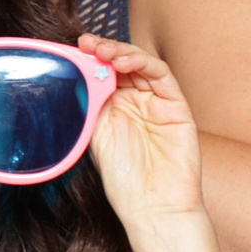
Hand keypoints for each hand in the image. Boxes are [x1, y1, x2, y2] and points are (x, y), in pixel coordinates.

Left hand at [80, 36, 203, 226]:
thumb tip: (74, 72)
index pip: (102, 72)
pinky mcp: (177, 105)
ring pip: (141, 63)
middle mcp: (136, 101)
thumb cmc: (123, 179)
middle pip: (121, 63)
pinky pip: (161, 75)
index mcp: (113, 107)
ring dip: (121, 51)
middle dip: (103, 49)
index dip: (89, 58)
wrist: (152, 207)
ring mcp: (157, 101)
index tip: (73, 48)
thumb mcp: (95, 134)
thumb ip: (89, 103)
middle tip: (86, 43)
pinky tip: (124, 61)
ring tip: (103, 51)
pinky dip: (142, 62)